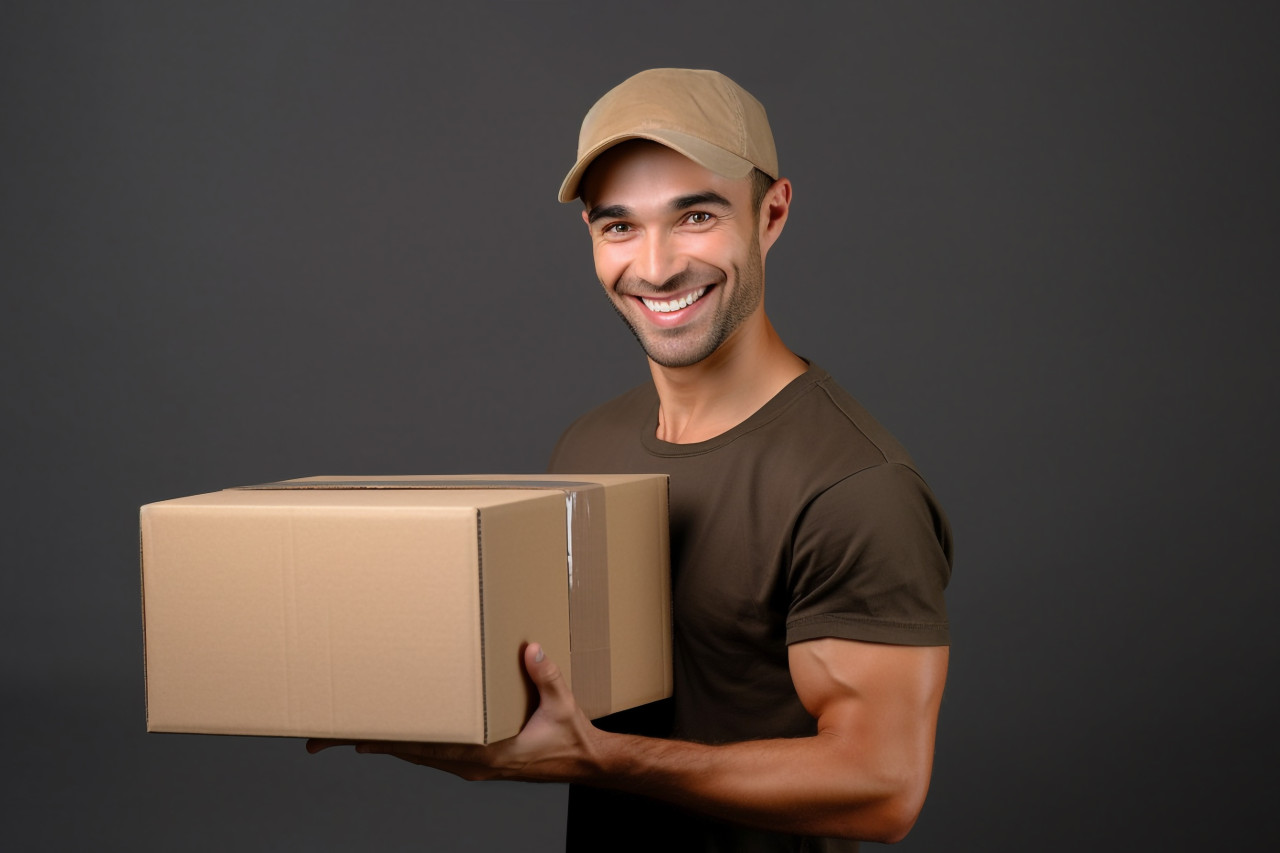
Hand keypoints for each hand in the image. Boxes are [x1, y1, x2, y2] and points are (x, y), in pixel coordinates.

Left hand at [306, 643, 602, 783]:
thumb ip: (545, 675)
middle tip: (325, 737)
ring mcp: (470, 765)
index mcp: (486, 753)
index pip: (425, 748)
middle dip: (368, 743)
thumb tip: (528, 649)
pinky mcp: (476, 761)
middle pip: (408, 753)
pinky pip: (431, 754)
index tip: (353, 738)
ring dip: (384, 744)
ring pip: (415, 755)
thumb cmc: (571, 737)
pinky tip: (396, 733)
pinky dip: (408, 744)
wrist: (586, 764)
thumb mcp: (561, 704)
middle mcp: (470, 763)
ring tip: (348, 733)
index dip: (388, 742)